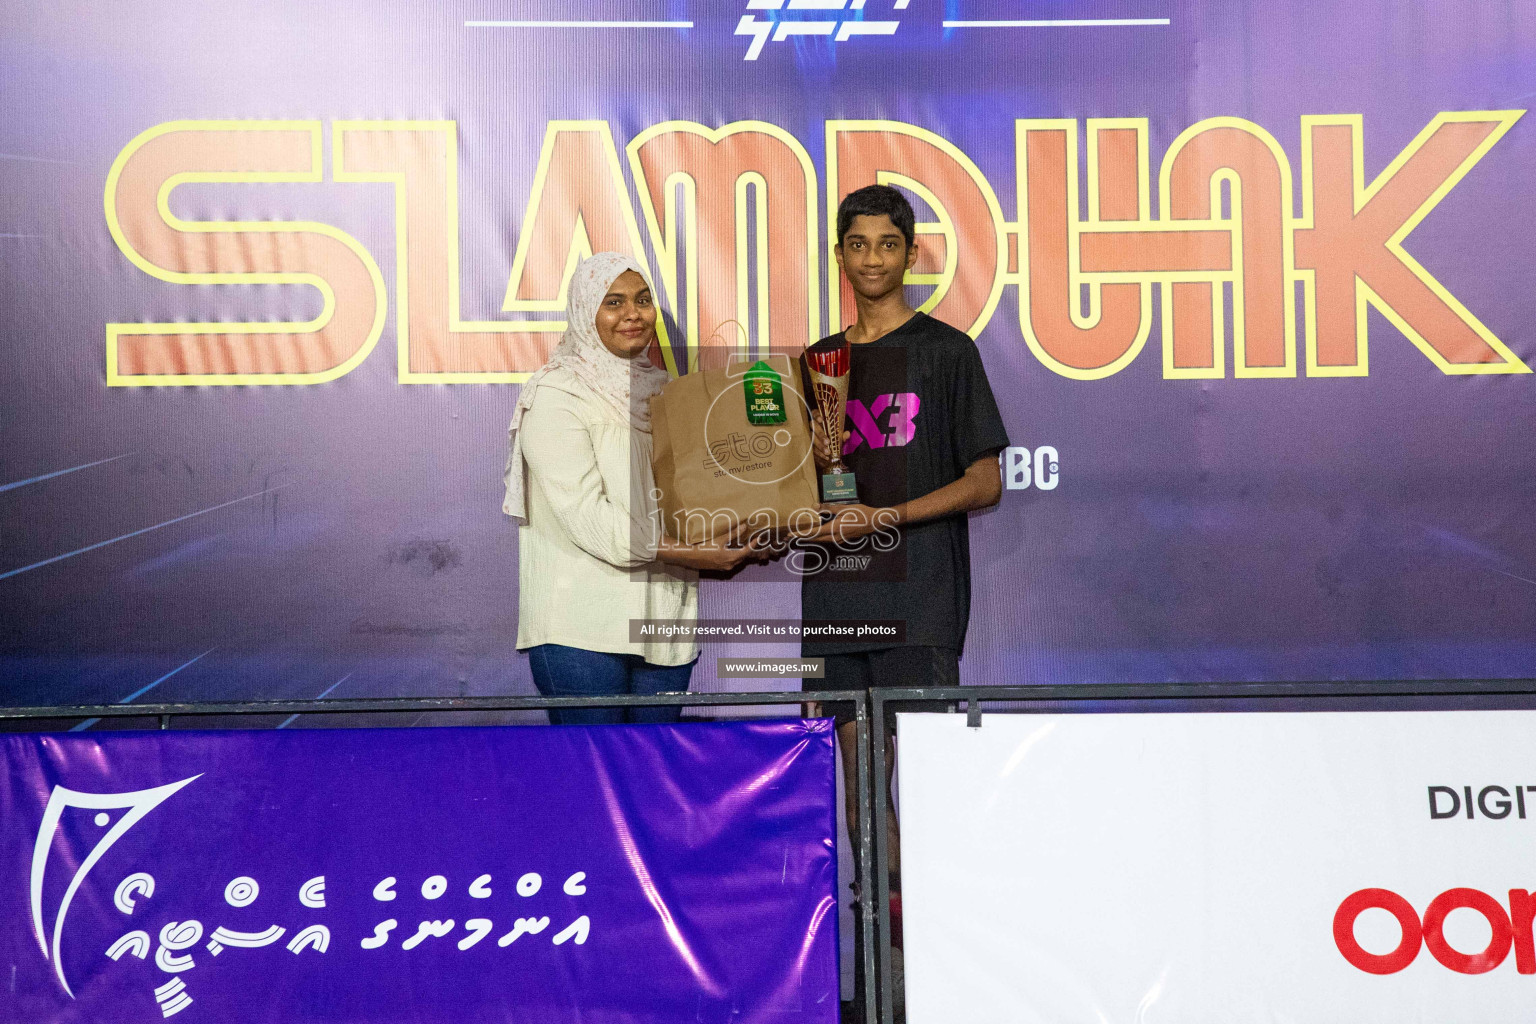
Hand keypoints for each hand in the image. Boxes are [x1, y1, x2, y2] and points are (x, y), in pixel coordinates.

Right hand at [661, 522, 775, 571]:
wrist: (690, 557)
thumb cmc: (705, 547)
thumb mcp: (720, 539)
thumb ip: (733, 533)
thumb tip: (744, 526)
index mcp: (732, 558)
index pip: (747, 551)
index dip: (754, 544)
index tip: (759, 539)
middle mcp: (730, 565)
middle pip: (742, 557)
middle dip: (747, 549)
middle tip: (751, 541)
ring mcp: (724, 567)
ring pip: (736, 560)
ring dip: (740, 553)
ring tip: (742, 544)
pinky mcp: (718, 568)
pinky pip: (730, 562)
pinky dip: (733, 556)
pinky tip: (729, 550)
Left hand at [800, 503, 897, 544]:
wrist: (874, 522)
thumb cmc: (860, 513)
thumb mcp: (844, 508)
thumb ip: (829, 508)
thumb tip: (815, 506)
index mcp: (834, 528)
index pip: (813, 533)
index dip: (801, 534)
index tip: (791, 535)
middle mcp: (834, 537)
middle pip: (815, 539)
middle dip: (802, 538)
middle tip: (790, 536)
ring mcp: (839, 540)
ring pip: (821, 540)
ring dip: (810, 538)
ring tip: (800, 535)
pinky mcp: (842, 539)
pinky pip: (827, 540)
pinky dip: (819, 537)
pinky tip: (816, 534)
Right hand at [811, 415, 850, 470]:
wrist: (826, 447)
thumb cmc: (832, 436)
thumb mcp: (837, 434)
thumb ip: (841, 434)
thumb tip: (847, 434)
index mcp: (818, 419)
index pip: (814, 413)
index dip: (817, 416)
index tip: (821, 420)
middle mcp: (812, 426)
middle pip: (813, 428)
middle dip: (820, 435)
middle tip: (828, 442)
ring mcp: (808, 435)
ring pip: (811, 439)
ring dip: (819, 446)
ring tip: (827, 453)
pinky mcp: (808, 445)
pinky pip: (811, 449)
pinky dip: (818, 454)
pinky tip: (824, 458)